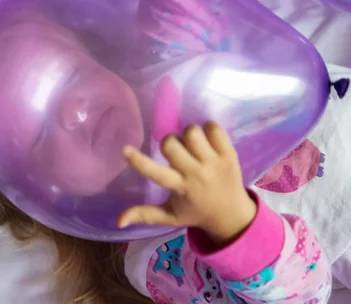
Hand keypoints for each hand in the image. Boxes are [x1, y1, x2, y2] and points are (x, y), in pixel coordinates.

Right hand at [118, 122, 256, 246]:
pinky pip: (214, 128)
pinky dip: (208, 129)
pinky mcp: (229, 154)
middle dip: (169, 143)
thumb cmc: (196, 212)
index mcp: (180, 188)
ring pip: (192, 132)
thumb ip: (145, 215)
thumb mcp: (170, 217)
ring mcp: (214, 162)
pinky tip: (207, 140)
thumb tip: (118, 221)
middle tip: (175, 152)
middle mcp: (196, 174)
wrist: (232, 214)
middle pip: (172, 144)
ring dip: (188, 135)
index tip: (125, 149)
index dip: (138, 161)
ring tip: (191, 145)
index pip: (156, 173)